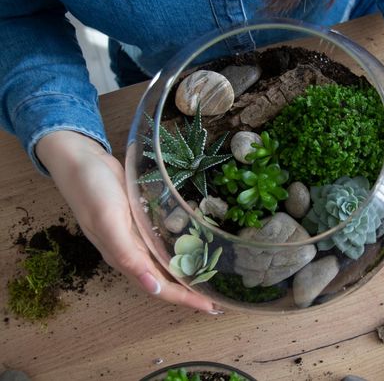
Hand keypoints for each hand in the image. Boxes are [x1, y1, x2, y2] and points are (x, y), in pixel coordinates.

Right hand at [36, 131, 215, 311]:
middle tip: (219, 295)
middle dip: (190, 291)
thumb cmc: (92, 191)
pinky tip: (195, 246)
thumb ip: (127, 256)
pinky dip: (180, 249)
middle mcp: (132, 252)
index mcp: (125, 257)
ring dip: (186, 272)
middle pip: (165, 280)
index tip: (211, 307)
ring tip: (212, 276)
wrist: (80, 160)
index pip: (160, 288)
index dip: (185, 299)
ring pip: (165, 263)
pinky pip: (163, 242)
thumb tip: (152, 289)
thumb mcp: (109, 222)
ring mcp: (136, 236)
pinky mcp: (140, 221)